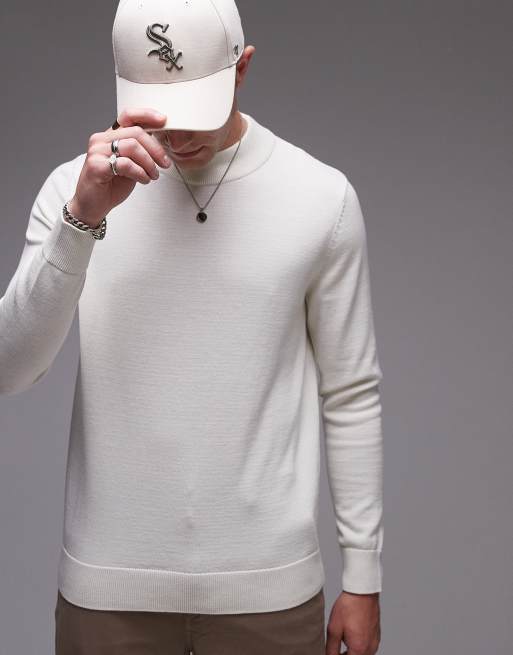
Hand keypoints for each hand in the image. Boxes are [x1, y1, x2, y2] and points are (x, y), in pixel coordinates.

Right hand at [68, 107, 171, 227]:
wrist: (92, 206)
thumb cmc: (110, 186)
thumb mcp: (130, 165)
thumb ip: (139, 153)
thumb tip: (159, 145)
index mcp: (109, 137)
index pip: (128, 116)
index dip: (147, 115)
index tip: (163, 120)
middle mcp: (101, 140)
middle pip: (136, 132)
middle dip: (155, 149)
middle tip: (164, 163)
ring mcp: (97, 152)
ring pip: (132, 146)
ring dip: (149, 163)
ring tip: (152, 175)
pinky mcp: (96, 166)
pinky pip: (125, 164)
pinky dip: (140, 173)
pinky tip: (143, 180)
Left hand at [325, 590, 380, 654]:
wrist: (362, 591)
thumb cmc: (349, 607)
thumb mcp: (334, 628)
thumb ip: (331, 648)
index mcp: (359, 649)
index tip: (332, 653)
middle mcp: (370, 648)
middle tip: (335, 650)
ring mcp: (375, 641)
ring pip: (362, 654)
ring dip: (352, 652)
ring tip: (342, 640)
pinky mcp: (376, 635)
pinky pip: (367, 647)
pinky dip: (359, 645)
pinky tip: (351, 634)